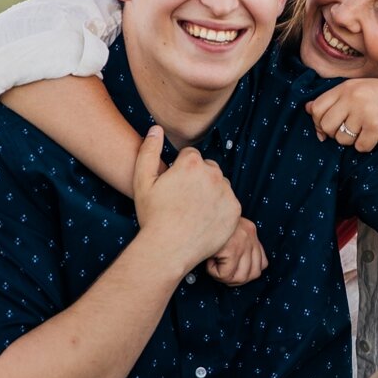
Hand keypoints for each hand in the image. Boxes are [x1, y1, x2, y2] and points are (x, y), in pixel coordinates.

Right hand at [133, 126, 240, 271]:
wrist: (168, 249)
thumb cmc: (152, 216)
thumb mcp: (142, 181)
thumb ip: (148, 150)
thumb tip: (156, 128)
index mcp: (192, 162)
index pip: (190, 156)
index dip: (179, 171)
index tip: (172, 188)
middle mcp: (214, 173)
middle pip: (207, 168)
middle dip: (197, 179)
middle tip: (181, 201)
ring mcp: (227, 192)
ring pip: (219, 185)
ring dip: (209, 193)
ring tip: (192, 212)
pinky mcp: (235, 211)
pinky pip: (228, 203)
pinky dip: (219, 209)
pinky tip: (204, 220)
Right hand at [206, 217, 267, 285]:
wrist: (199, 209)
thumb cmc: (206, 222)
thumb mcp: (227, 230)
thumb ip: (237, 244)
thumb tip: (237, 268)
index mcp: (250, 231)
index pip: (263, 262)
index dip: (248, 272)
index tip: (233, 270)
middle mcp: (250, 236)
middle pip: (255, 273)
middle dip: (237, 279)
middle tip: (222, 272)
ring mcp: (243, 243)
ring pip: (241, 277)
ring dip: (225, 277)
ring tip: (214, 266)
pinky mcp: (232, 248)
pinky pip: (225, 274)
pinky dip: (215, 273)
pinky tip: (209, 262)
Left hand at [305, 79, 377, 152]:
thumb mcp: (363, 90)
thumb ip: (336, 98)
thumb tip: (307, 109)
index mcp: (348, 86)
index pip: (316, 108)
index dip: (319, 122)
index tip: (329, 127)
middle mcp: (354, 97)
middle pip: (325, 126)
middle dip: (335, 134)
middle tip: (352, 131)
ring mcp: (365, 112)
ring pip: (342, 139)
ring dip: (354, 140)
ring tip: (369, 129)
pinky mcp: (377, 127)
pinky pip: (360, 148)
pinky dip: (369, 146)